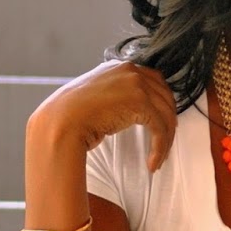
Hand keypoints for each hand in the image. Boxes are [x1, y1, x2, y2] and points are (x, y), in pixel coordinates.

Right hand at [30, 59, 177, 173]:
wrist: (61, 120)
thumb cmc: (71, 116)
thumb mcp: (96, 97)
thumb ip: (113, 96)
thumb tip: (125, 111)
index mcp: (119, 67)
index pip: (153, 80)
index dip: (161, 103)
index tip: (162, 122)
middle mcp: (130, 70)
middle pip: (165, 95)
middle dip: (169, 121)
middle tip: (165, 142)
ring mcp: (136, 83)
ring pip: (166, 114)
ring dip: (166, 139)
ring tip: (158, 159)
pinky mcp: (140, 102)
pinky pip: (161, 128)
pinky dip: (160, 148)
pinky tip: (153, 163)